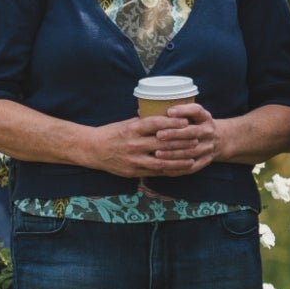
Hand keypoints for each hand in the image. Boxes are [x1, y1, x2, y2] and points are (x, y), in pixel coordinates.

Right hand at [78, 115, 203, 178]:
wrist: (92, 149)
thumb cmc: (112, 133)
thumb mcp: (127, 123)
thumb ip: (145, 122)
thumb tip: (167, 117)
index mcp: (132, 129)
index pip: (156, 124)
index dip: (173, 123)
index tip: (187, 121)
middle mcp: (133, 144)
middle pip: (163, 143)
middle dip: (182, 141)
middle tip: (196, 137)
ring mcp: (134, 159)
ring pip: (162, 160)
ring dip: (180, 158)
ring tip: (193, 154)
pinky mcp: (134, 171)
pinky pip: (156, 172)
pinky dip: (171, 170)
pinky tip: (181, 167)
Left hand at [149, 102, 220, 173]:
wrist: (218, 140)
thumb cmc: (194, 124)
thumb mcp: (189, 114)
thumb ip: (171, 112)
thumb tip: (141, 111)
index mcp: (205, 117)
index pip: (196, 111)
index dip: (183, 111)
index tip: (169, 111)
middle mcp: (209, 132)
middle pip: (192, 133)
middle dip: (175, 134)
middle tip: (158, 135)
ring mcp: (208, 148)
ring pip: (190, 152)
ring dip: (173, 153)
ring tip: (157, 153)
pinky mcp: (205, 161)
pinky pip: (190, 167)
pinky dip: (177, 167)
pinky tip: (163, 166)